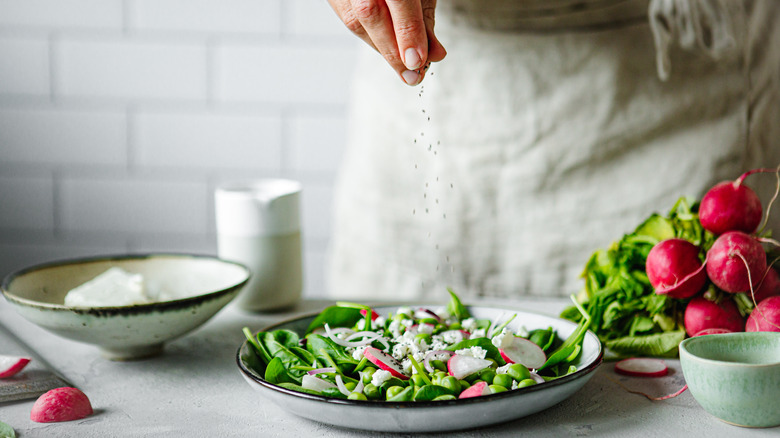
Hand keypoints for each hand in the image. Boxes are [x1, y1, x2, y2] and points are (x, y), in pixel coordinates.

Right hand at [328, 0, 446, 85]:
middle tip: (412, 75)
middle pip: (370, 12)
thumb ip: (423, 20)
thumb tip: (433, 55)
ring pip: (355, 19)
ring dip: (381, 48)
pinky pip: (347, 18)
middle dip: (392, 50)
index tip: (418, 62)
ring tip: (403, 63)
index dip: (408, 33)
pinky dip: (369, 37)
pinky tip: (385, 46)